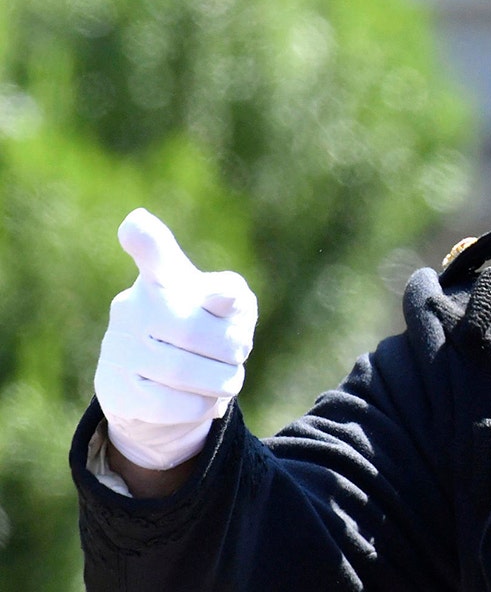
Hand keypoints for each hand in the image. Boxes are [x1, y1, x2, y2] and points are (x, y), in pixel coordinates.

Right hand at [93, 209, 256, 471]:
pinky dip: (203, 406)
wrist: (165, 388)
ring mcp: (118, 348)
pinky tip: (204, 400)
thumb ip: (230, 297)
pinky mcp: (114, 389)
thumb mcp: (230, 310)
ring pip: (186, 372)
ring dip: (224, 381)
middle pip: (195, 331)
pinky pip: (173, 405)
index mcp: (163, 278)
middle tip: (238, 352)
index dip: (147, 239)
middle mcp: (132, 307)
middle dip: (233, 349)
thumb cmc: (208, 332)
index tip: (136, 223)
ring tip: (227, 378)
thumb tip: (221, 298)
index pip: (155, 253)